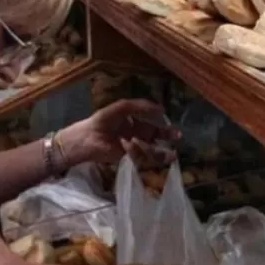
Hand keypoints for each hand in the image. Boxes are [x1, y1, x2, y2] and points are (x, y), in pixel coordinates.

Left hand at [57, 99, 180, 168]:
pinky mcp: (128, 159)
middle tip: (178, 136)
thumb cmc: (102, 120)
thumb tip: (161, 109)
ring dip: (161, 152)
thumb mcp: (122, 108)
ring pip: (151, 150)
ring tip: (173, 154)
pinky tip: (142, 150)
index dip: (162, 124)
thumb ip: (140, 106)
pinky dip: (144, 154)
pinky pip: (141, 157)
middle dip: (166, 136)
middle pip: (155, 137)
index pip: (152, 125)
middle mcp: (135, 135)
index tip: (169, 120)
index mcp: (134, 123)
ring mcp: (132, 148)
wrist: (86, 138)